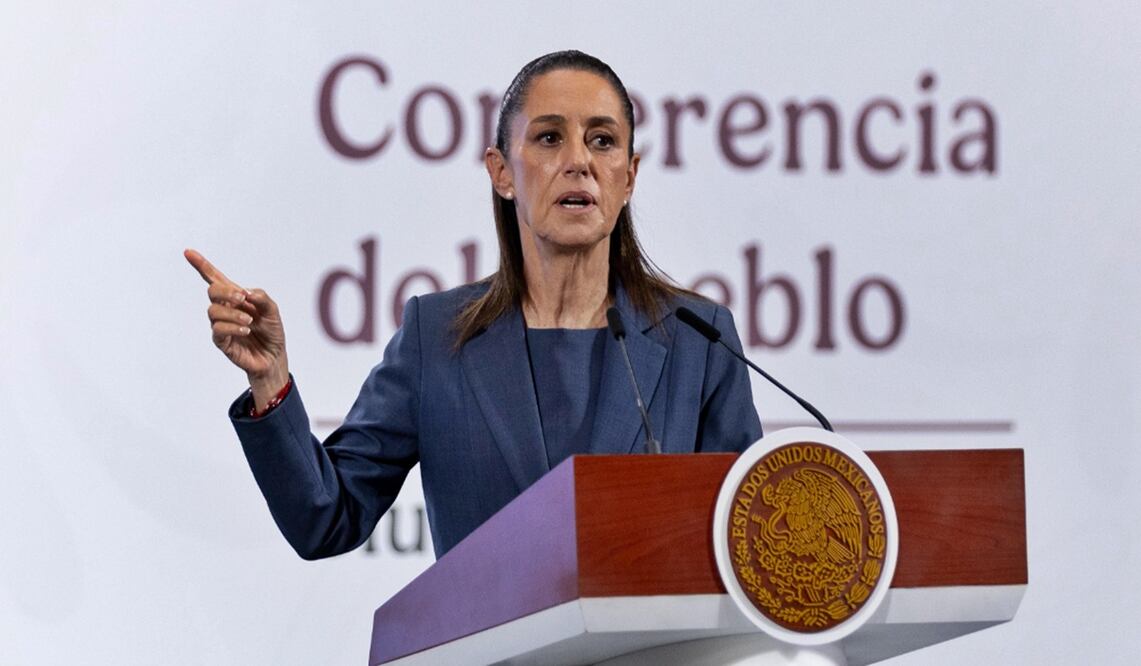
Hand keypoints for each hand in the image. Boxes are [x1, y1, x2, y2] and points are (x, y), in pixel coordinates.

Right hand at [184, 249, 289, 402]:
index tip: (188, 252)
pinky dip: (232, 328)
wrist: (274, 356)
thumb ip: (261, 298)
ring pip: (213, 311)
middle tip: (243, 299)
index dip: (202, 265)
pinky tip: (245, 331)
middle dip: (226, 292)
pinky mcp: (221, 341)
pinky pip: (218, 330)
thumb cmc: (271, 331)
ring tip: (249, 322)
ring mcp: (221, 325)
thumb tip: (247, 293)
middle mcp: (225, 309)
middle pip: (212, 291)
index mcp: (235, 298)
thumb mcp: (272, 310)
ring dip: (233, 314)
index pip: (215, 279)